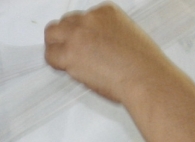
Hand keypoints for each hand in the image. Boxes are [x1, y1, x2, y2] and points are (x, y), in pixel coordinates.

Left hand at [44, 4, 166, 105]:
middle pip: (65, 23)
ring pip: (52, 35)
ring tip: (66, 60)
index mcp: (106, 11)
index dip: (82, 34)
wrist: (144, 78)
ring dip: (56, 47)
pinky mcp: (70, 53)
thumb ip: (106, 34)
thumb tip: (94, 46)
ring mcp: (78, 35)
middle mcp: (90, 19)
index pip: (83, 18)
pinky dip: (55, 63)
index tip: (86, 45)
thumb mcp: (128, 35)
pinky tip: (66, 69)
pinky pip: (50, 55)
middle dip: (66, 37)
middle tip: (71, 52)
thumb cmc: (142, 64)